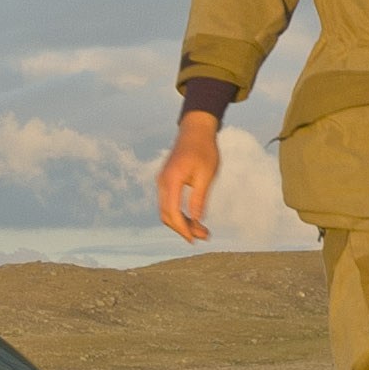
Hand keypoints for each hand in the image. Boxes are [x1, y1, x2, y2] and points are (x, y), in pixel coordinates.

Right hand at [156, 111, 220, 242]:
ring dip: (181, 223)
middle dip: (183, 228)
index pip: (172, 211)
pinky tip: (193, 219)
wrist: (195, 130)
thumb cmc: (204, 150)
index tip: (194, 239)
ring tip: (201, 230)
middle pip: (166, 214)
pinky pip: (168, 203)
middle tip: (203, 236)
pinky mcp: (166, 181)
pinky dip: (179, 214)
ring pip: (166, 210)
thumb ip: (199, 198)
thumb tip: (197, 220)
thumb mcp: (206, 175)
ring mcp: (162, 181)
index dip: (182, 228)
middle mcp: (162, 182)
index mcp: (172, 179)